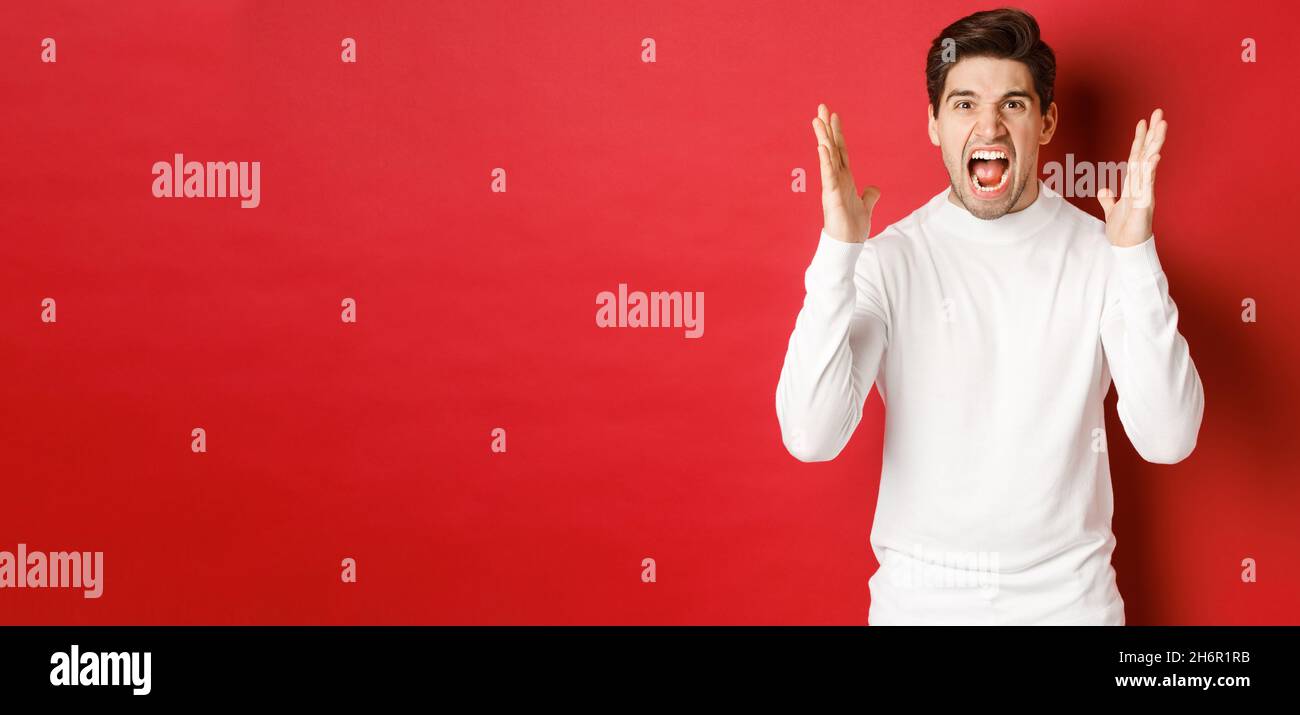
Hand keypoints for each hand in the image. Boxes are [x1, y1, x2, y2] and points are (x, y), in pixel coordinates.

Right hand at [813, 103, 880, 243]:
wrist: (847, 245)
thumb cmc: (852, 228)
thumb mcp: (866, 207)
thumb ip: (869, 195)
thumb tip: (874, 188)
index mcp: (844, 179)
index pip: (840, 151)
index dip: (837, 133)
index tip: (833, 115)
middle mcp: (836, 179)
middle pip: (831, 148)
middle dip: (826, 128)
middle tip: (821, 108)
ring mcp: (832, 186)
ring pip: (827, 157)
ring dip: (823, 138)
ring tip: (817, 120)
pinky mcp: (832, 196)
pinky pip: (828, 175)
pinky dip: (825, 161)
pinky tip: (823, 147)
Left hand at [1098, 108, 1165, 247]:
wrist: (1127, 249)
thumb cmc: (1124, 231)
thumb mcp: (1112, 212)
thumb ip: (1108, 200)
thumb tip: (1103, 189)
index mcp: (1133, 185)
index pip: (1136, 157)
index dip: (1139, 139)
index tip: (1142, 121)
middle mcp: (1141, 185)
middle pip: (1147, 154)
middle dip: (1152, 133)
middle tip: (1158, 112)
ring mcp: (1145, 192)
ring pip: (1149, 164)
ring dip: (1154, 144)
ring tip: (1161, 125)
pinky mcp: (1145, 204)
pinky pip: (1147, 184)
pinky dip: (1149, 171)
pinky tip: (1154, 157)